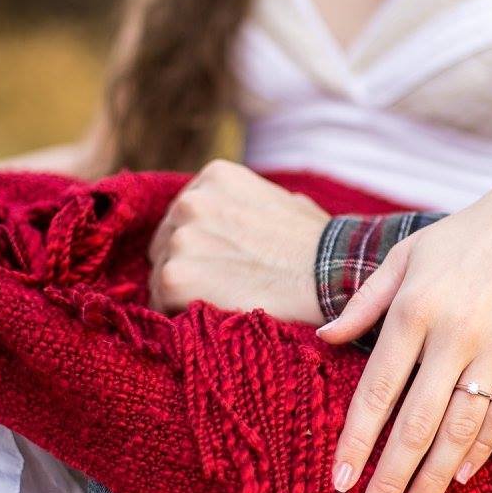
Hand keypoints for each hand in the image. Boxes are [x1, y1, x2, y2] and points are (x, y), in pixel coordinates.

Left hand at [148, 159, 328, 323]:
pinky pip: (161, 303)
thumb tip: (242, 215)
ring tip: (228, 301)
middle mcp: (192, 201)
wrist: (330, 278)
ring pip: (162, 274)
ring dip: (186, 292)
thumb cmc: (318, 247)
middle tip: (226, 286)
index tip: (225, 262)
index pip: (185, 215)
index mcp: (216, 177)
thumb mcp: (285, 201)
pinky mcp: (175, 276)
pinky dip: (181, 315)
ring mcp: (181, 238)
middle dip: (190, 264)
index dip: (203, 244)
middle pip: (166, 242)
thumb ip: (250, 203)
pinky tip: (215, 316)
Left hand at [319, 164, 491, 492]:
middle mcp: (453, 330)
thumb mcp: (406, 254)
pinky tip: (462, 476)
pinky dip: (482, 446)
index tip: (338, 483)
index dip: (356, 441)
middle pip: (415, 421)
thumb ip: (365, 301)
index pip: (376, 390)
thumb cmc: (465, 236)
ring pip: (460, 425)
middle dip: (389, 477)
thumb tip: (324, 340)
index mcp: (413, 308)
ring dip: (435, 476)